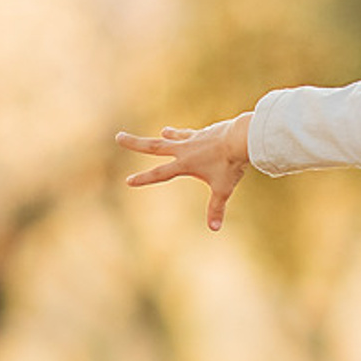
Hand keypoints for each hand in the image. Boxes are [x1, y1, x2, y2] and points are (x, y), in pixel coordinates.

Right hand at [118, 114, 254, 229]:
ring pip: (175, 136)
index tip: (128, 180)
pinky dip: (190, 134)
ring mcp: (195, 138)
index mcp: (185, 164)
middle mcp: (185, 149)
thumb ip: (216, 208)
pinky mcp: (206, 131)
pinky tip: (194, 134)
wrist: (242, 138)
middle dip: (134, 143)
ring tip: (163, 131)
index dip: (143, 178)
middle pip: (154, 145)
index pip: (159, 173)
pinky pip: (194, 133)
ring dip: (167, 135)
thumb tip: (214, 228)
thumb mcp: (223, 189)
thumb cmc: (230, 164)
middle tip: (119, 137)